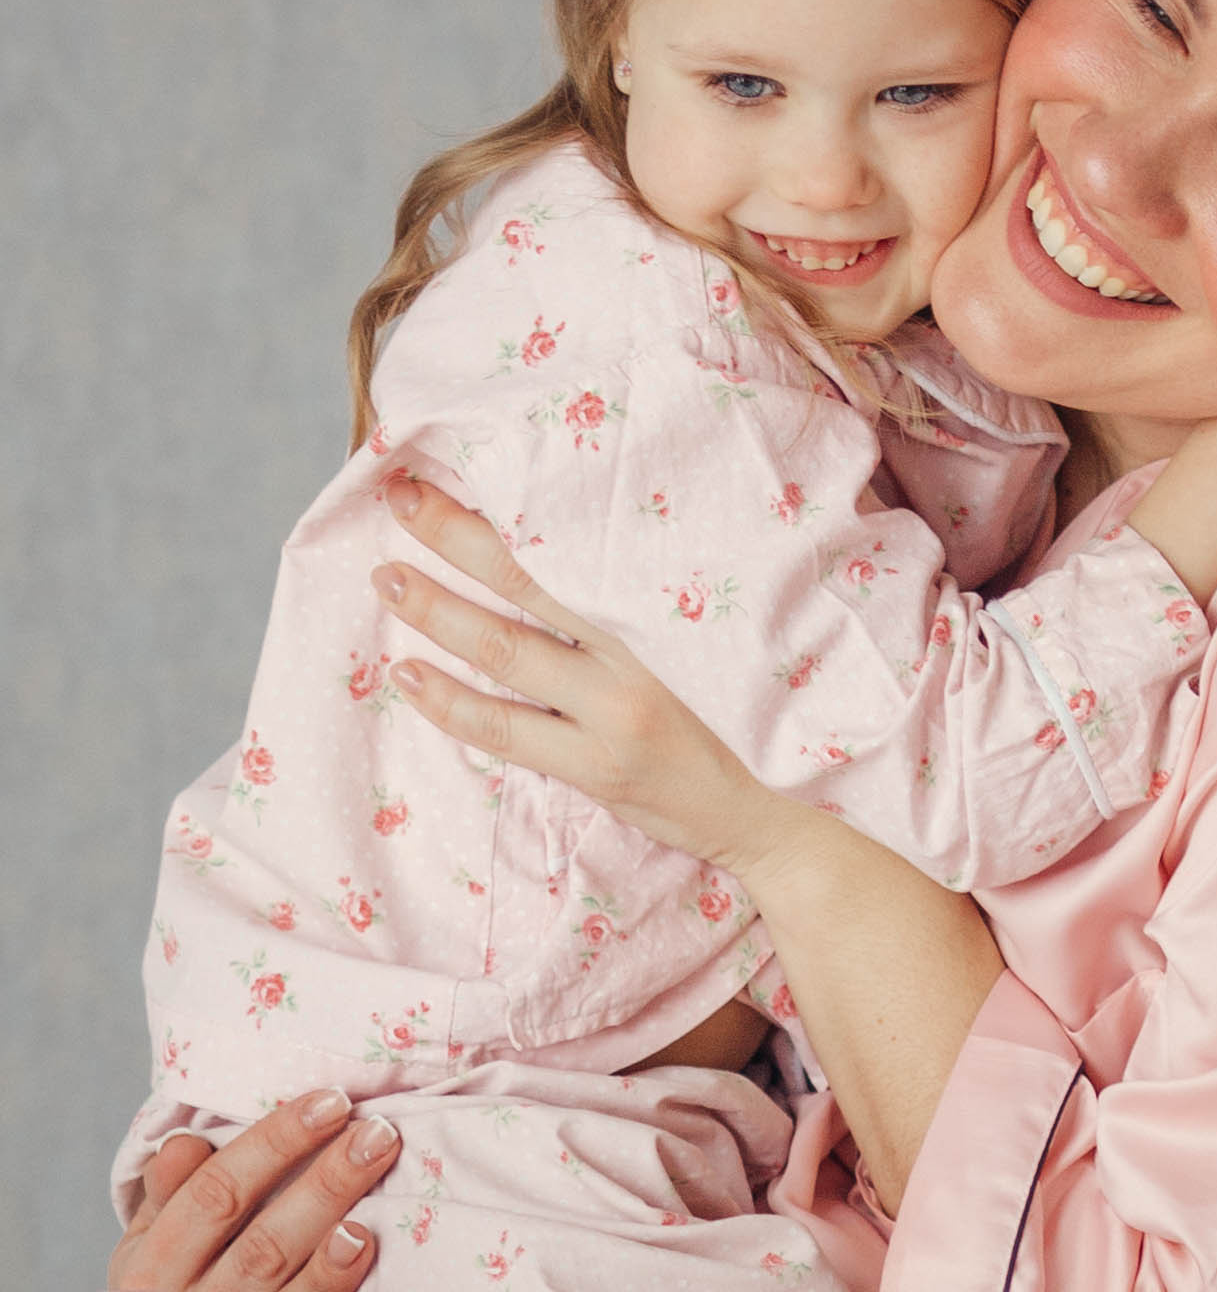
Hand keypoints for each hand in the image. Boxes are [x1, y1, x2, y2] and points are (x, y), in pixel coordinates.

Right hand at [112, 1088, 396, 1291]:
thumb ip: (170, 1192)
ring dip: (329, 1269)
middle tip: (379, 1135)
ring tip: (367, 1226)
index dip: (274, 1144)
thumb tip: (184, 1141)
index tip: (331, 1103)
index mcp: (155, 1265)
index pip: (217, 1193)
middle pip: (265, 1245)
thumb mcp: (148, 1244)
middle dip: (325, 1185)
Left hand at [371, 473, 791, 884]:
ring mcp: (610, 716)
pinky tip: (408, 677)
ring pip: (506, 652)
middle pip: (527, 584)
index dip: (493, 516)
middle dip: (455, 539)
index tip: (439, 482)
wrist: (754, 809)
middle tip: (401, 502)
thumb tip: (529, 564)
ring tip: (388, 581)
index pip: (558, 551)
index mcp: (646, 617)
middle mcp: (630, 657)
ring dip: (438, 614)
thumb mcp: (674, 653)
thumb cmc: (713, 723)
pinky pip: (505, 732)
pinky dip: (449, 703)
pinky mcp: (595, 770)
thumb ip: (610, 618)